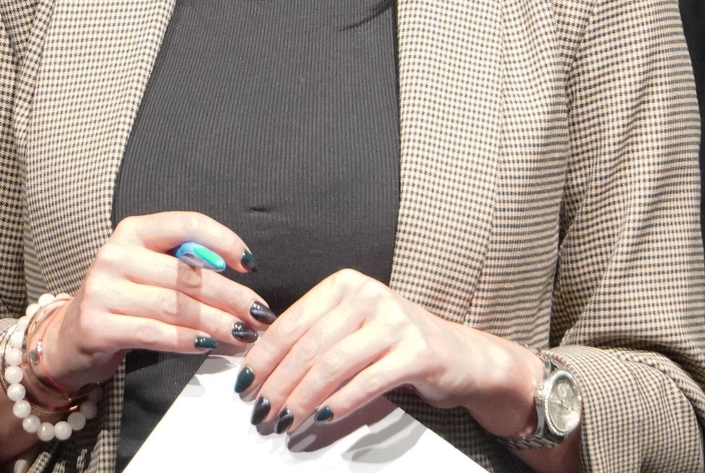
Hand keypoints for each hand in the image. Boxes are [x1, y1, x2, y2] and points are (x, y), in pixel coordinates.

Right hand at [39, 211, 274, 391]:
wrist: (71, 338)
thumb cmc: (124, 301)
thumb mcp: (149, 270)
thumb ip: (186, 266)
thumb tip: (242, 280)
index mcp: (133, 231)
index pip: (186, 224)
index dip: (223, 241)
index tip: (249, 264)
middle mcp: (115, 254)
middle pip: (187, 274)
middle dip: (231, 296)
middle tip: (260, 314)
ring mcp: (103, 290)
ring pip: (175, 306)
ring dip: (217, 323)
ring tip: (245, 335)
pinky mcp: (98, 325)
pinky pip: (155, 333)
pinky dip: (188, 341)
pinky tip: (210, 345)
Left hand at [238, 269, 540, 441]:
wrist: (461, 356)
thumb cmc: (396, 344)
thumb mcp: (353, 327)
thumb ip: (315, 336)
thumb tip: (260, 364)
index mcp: (346, 283)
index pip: (292, 322)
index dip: (263, 357)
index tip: (244, 384)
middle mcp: (369, 295)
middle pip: (308, 346)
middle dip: (278, 385)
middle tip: (260, 412)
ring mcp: (395, 321)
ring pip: (332, 366)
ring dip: (301, 399)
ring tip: (284, 421)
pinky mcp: (416, 352)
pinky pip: (365, 382)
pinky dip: (338, 404)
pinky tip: (320, 419)